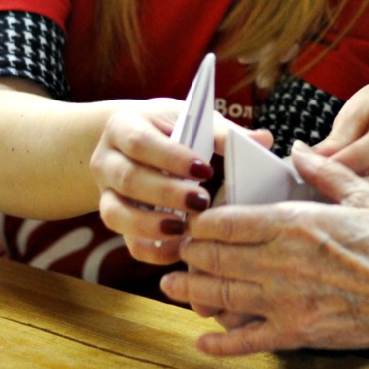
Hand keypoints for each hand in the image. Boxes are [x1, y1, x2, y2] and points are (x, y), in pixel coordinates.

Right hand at [91, 100, 271, 265]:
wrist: (126, 143)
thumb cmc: (166, 129)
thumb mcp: (187, 119)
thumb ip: (221, 132)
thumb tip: (263, 140)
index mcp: (123, 126)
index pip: (140, 142)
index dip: (171, 158)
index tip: (204, 170)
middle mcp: (106, 160)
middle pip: (128, 179)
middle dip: (166, 193)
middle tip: (201, 202)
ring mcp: (104, 192)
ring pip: (116, 213)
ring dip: (151, 226)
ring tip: (183, 229)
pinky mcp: (114, 219)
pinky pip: (125, 241)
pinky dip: (151, 249)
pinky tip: (178, 249)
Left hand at [161, 147, 368, 362]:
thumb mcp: (365, 195)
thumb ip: (325, 171)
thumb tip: (298, 148)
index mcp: (295, 223)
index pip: (229, 221)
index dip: (201, 221)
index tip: (191, 218)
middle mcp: (281, 262)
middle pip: (216, 258)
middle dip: (189, 253)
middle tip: (176, 249)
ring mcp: (285, 301)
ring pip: (222, 296)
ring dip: (191, 292)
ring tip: (171, 287)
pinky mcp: (297, 333)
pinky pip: (248, 341)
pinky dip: (221, 343)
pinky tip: (202, 341)